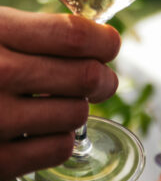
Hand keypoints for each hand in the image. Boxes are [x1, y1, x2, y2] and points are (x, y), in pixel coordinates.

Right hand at [0, 8, 119, 180]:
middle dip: (101, 77)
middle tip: (99, 79)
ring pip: (76, 115)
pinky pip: (57, 150)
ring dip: (78, 109)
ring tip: (63, 104)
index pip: (73, 35)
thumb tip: (93, 36)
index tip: (109, 44)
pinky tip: (44, 130)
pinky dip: (60, 140)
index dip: (103, 40)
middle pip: (84, 76)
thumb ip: (31, 30)